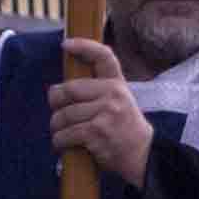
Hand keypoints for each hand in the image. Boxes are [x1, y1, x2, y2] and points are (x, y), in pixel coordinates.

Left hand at [49, 40, 150, 188]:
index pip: (103, 57)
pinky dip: (59, 142)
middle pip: (66, 90)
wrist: (143, 154)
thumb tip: (58, 90)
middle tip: (59, 115)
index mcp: (117, 84)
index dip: (84, 47)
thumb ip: (96, 92)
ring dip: (57, 128)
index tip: (66, 44)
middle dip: (55, 105)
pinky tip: (65, 146)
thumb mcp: (118, 103)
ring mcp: (106, 112)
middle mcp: (113, 94)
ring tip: (64, 135)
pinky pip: (65, 134)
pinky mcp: (97, 131)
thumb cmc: (123, 129)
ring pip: (62, 115)